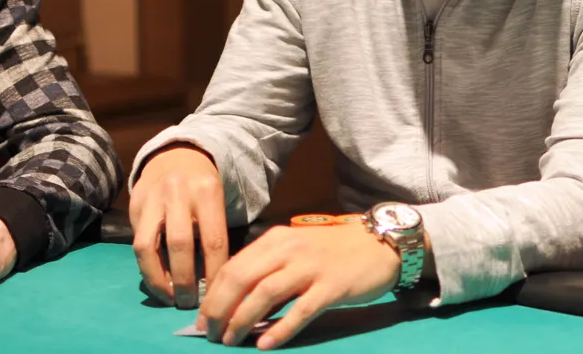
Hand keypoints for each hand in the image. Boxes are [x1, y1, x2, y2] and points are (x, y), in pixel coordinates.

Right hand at [130, 144, 228, 308]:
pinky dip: (147, 267)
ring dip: (158, 278)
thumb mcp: (217, 200)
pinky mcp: (134, 205)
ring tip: (169, 297)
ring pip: (149, 246)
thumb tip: (216, 281)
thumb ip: (214, 232)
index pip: (213, 239)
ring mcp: (152, 198)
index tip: (216, 295)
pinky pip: (137, 243)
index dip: (214, 272)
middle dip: (185, 280)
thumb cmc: (202, 187)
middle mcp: (178, 191)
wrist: (176, 155)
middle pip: (180, 244)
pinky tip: (157, 281)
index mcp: (208, 190)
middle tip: (190, 303)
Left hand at [197, 223, 400, 348]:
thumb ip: (269, 267)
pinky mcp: (332, 286)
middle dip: (219, 309)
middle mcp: (289, 249)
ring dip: (242, 320)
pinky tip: (266, 345)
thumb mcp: (296, 248)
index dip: (212, 295)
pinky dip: (280, 328)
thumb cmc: (334, 250)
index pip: (233, 265)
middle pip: (242, 278)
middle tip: (210, 334)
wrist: (380, 244)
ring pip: (265, 293)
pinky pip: (301, 310)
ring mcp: (311, 267)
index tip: (202, 319)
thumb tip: (235, 300)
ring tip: (230, 341)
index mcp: (276, 239)